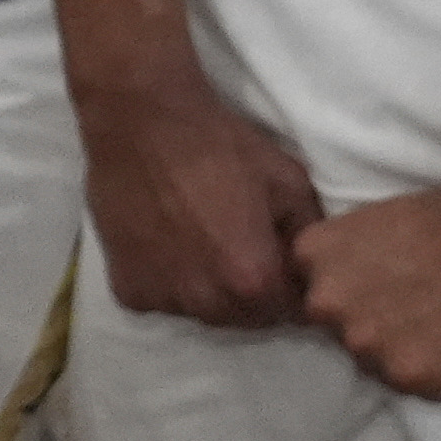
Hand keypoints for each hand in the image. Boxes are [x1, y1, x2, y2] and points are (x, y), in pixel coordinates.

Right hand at [79, 55, 325, 327]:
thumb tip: (312, 266)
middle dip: (252, 293)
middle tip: (241, 247)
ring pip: (202, 311)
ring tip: (202, 244)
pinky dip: (168, 282)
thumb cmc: (220, 147)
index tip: (280, 261)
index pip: (289, 312)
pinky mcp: (128, 289)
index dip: (290, 287)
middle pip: (244, 318)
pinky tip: (168, 243)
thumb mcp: (288, 181)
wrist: (143, 122)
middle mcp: (208, 303)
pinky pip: (160, 299)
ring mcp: (163, 299)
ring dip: (209, 290)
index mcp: (253, 280)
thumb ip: (307, 234)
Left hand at [291, 178, 440, 398]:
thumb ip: (339, 263)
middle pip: (343, 335)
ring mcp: (367, 343)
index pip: (315, 297)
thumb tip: (334, 297)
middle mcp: (328, 305)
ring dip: (407, 353)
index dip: (353, 296)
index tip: (385, 284)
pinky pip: (421, 387)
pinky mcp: (413, 374)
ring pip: (379, 366)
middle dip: (376, 326)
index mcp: (311, 257)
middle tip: (419, 302)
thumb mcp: (365, 224)